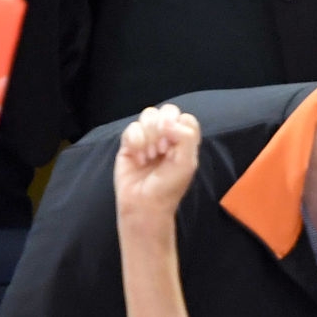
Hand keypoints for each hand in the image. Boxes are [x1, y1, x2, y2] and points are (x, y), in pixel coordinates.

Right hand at [113, 104, 200, 226]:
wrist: (145, 206)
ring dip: (149, 135)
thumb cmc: (169, 187)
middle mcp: (166, 136)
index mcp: (183, 140)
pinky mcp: (129, 143)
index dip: (179, 127)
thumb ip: (185, 136)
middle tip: (162, 149)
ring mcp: (147, 138)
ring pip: (148, 114)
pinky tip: (139, 160)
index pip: (185, 118)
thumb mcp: (187, 163)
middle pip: (167, 110)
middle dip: (163, 128)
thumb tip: (167, 122)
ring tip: (150, 156)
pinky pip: (131, 128)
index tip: (174, 145)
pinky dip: (135, 142)